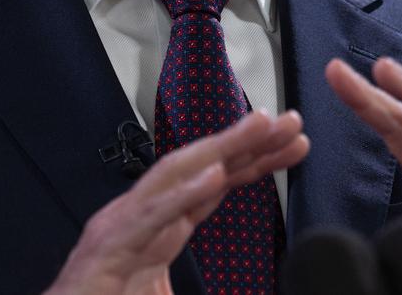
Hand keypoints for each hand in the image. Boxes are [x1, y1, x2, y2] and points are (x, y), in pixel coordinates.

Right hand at [43, 109, 308, 294]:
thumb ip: (213, 289)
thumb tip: (254, 290)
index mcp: (161, 228)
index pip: (214, 185)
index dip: (255, 161)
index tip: (295, 145)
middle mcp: (142, 216)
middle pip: (200, 169)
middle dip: (246, 142)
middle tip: (291, 122)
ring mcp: (121, 227)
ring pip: (175, 175)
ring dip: (219, 148)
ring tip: (258, 127)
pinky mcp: (106, 247)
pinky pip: (149, 215)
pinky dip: (182, 193)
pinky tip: (214, 174)